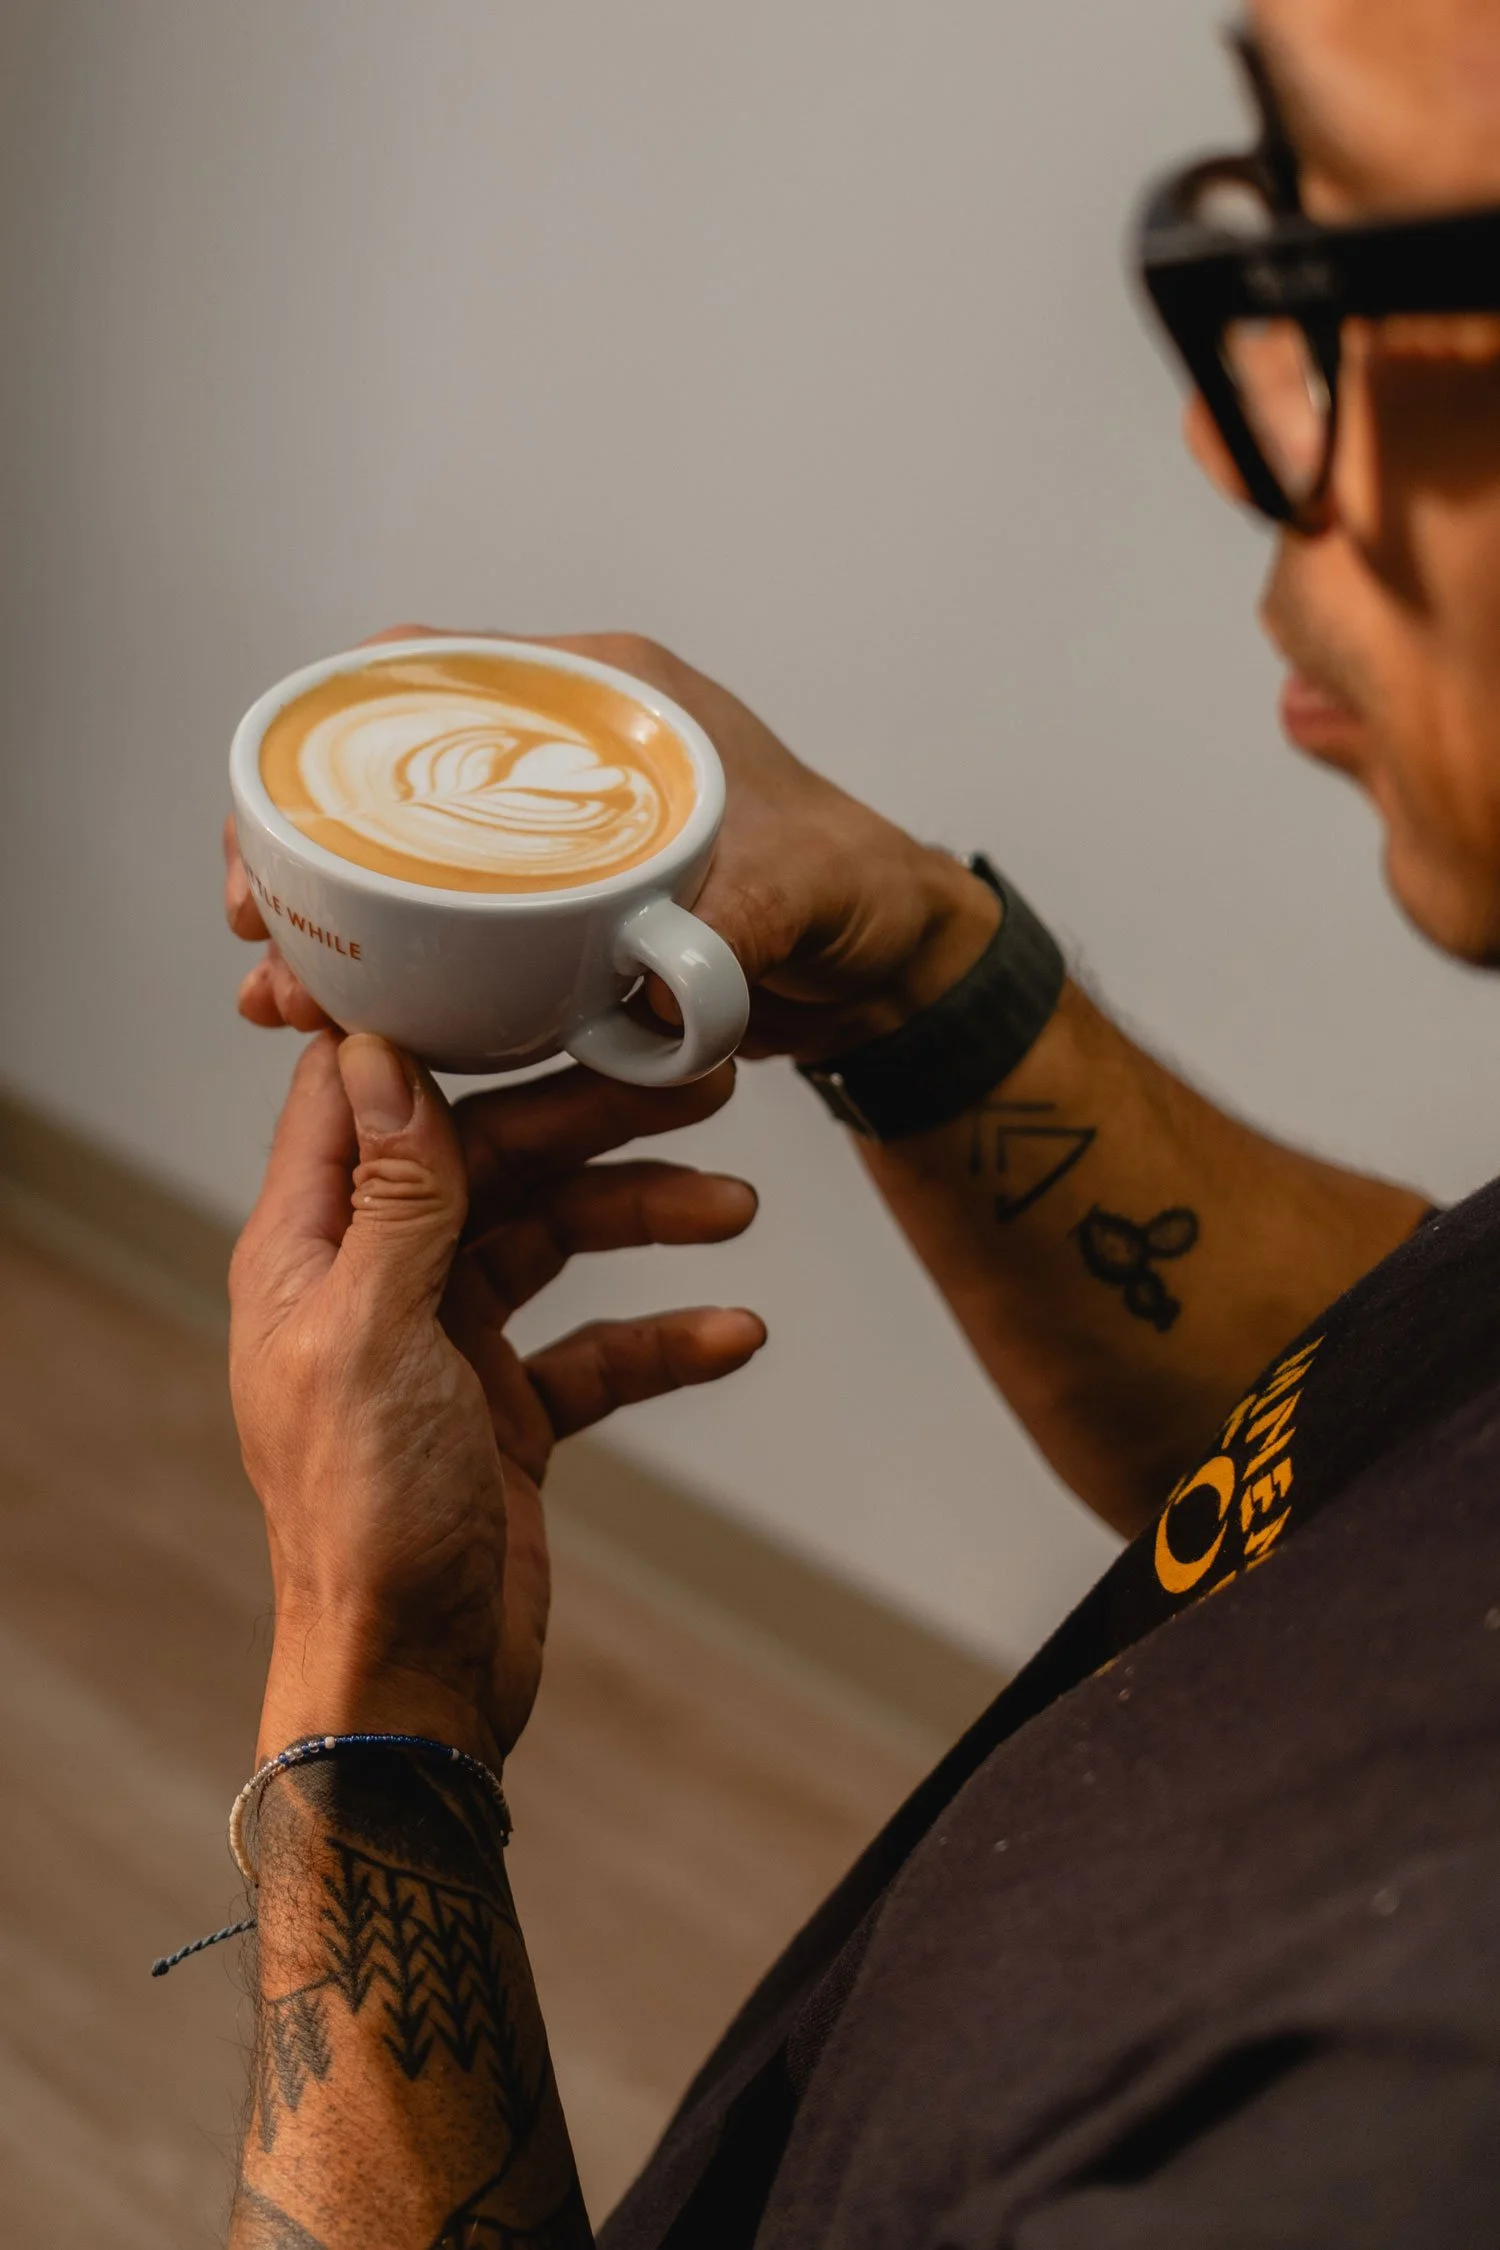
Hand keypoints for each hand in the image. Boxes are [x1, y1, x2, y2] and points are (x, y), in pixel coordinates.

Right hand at [225, 627, 999, 1058]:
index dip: (332, 736)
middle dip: (309, 854)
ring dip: (342, 932)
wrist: (894, 965)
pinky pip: (454, 935)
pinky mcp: (559, 918)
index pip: (427, 674)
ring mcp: (554, 839)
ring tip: (285, 1000)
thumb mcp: (795, 893)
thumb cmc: (857, 889)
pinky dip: (402, 979)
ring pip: (409, 866)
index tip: (278, 823)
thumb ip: (727, 929)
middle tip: (259, 934)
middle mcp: (562, 756)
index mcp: (604, 700)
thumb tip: (650, 992)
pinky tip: (355, 1031)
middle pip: (388, 777)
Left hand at [230, 1032, 763, 1768]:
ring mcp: (444, 1348)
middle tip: (701, 1087)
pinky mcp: (507, 1413)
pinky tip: (734, 1331)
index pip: (366, 1103)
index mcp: (312, 1254)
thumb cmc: (366, 1523)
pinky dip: (662, 1336)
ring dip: (644, 1217)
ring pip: (554, 1241)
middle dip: (592, 1123)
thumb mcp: (379, 1336)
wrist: (413, 1686)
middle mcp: (376, 1286)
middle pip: (490, 1161)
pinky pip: (597, 1348)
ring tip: (736, 1203)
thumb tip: (375, 1052)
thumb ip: (394, 1196)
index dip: (445, 1039)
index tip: (541, 989)